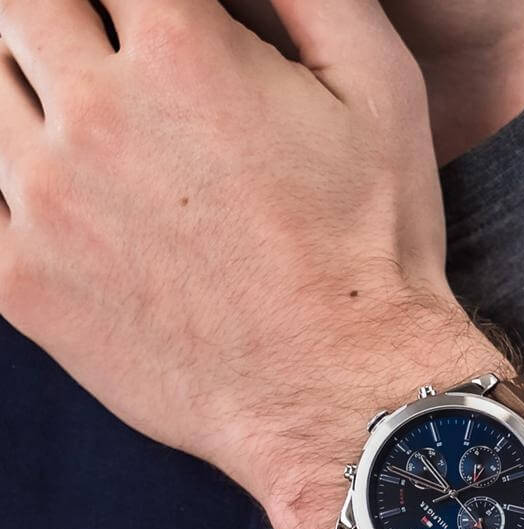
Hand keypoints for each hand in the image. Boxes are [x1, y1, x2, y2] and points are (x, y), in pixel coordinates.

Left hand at [0, 0, 509, 528]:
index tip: (146, 20)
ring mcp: (46, 204)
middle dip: (56, 13)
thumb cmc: (372, 249)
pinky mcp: (25, 286)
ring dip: (14, 79)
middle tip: (93, 48)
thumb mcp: (382, 91)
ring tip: (68, 108)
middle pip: (20, 4)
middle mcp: (97, 116)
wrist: (342, 389)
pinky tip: (39, 181)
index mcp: (183, 52)